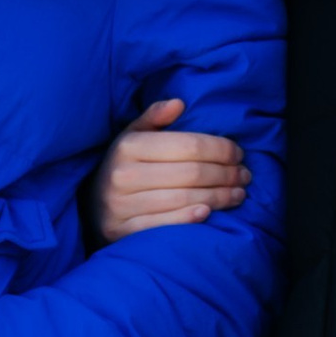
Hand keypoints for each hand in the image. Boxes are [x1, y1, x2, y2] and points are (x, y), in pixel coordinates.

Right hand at [84, 96, 249, 246]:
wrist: (91, 210)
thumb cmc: (123, 169)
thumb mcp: (132, 138)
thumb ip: (153, 119)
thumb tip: (178, 103)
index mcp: (129, 147)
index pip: (188, 146)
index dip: (220, 149)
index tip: (238, 153)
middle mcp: (123, 176)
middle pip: (192, 174)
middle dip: (226, 174)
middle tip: (245, 175)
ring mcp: (121, 207)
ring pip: (185, 199)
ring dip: (220, 197)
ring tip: (238, 193)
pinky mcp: (122, 233)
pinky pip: (165, 225)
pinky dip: (191, 218)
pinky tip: (211, 213)